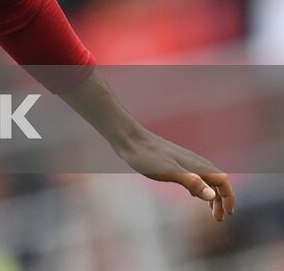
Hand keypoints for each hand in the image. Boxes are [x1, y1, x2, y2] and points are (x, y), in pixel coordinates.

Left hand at [114, 129, 234, 220]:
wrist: (128, 138)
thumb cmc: (146, 156)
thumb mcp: (168, 171)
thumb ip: (191, 182)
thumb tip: (212, 195)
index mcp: (196, 164)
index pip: (223, 181)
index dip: (228, 198)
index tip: (226, 214)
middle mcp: (194, 161)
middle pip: (218, 181)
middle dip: (222, 200)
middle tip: (218, 218)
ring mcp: (184, 160)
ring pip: (207, 178)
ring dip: (212, 194)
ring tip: (211, 210)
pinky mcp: (174, 160)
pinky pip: (196, 175)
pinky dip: (201, 187)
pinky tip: (193, 194)